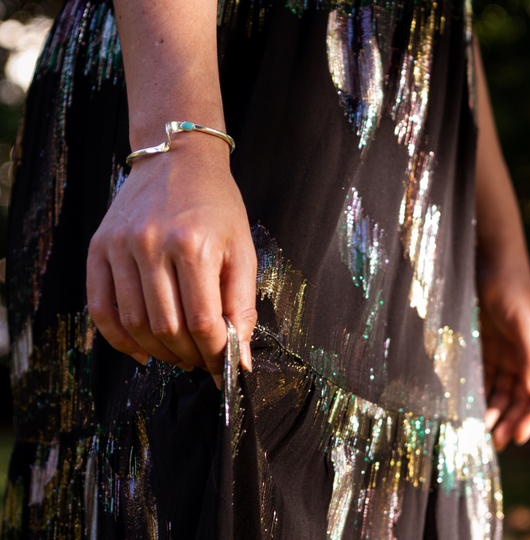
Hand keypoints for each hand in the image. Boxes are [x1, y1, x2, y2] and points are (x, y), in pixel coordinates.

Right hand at [86, 137, 256, 387]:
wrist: (178, 158)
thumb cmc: (217, 205)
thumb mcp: (241, 249)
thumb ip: (242, 305)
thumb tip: (240, 358)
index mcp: (194, 245)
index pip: (202, 322)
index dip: (214, 354)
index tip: (223, 368)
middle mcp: (152, 245)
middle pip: (167, 327)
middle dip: (189, 356)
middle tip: (201, 361)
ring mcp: (120, 246)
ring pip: (134, 323)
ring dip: (159, 351)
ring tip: (178, 355)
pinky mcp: (98, 247)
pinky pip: (100, 307)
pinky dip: (119, 338)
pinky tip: (141, 350)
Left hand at [480, 269, 529, 449]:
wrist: (489, 267)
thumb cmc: (512, 292)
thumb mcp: (524, 325)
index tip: (514, 437)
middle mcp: (526, 358)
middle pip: (521, 397)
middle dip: (511, 420)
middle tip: (493, 442)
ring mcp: (507, 353)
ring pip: (502, 390)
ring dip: (494, 409)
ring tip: (480, 428)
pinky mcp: (487, 347)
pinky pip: (485, 374)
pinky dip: (480, 390)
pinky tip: (469, 404)